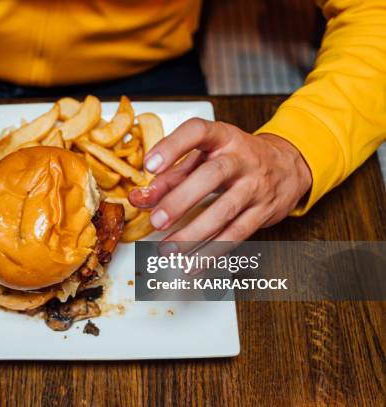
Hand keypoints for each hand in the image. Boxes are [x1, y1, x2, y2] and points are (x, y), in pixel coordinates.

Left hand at [128, 118, 311, 241]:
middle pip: (212, 176)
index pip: (197, 132)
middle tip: (156, 221)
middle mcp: (241, 158)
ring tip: (167, 250)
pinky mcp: (263, 211)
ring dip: (193, 234)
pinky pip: (237, 234)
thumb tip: (139, 198)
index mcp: (221, 137)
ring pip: (225, 210)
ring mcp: (255, 185)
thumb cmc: (234, 159)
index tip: (150, 166)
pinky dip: (212, 252)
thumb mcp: (203, 158)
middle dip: (181, 200)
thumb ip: (169, 176)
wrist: (287, 166)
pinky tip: (192, 264)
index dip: (172, 146)